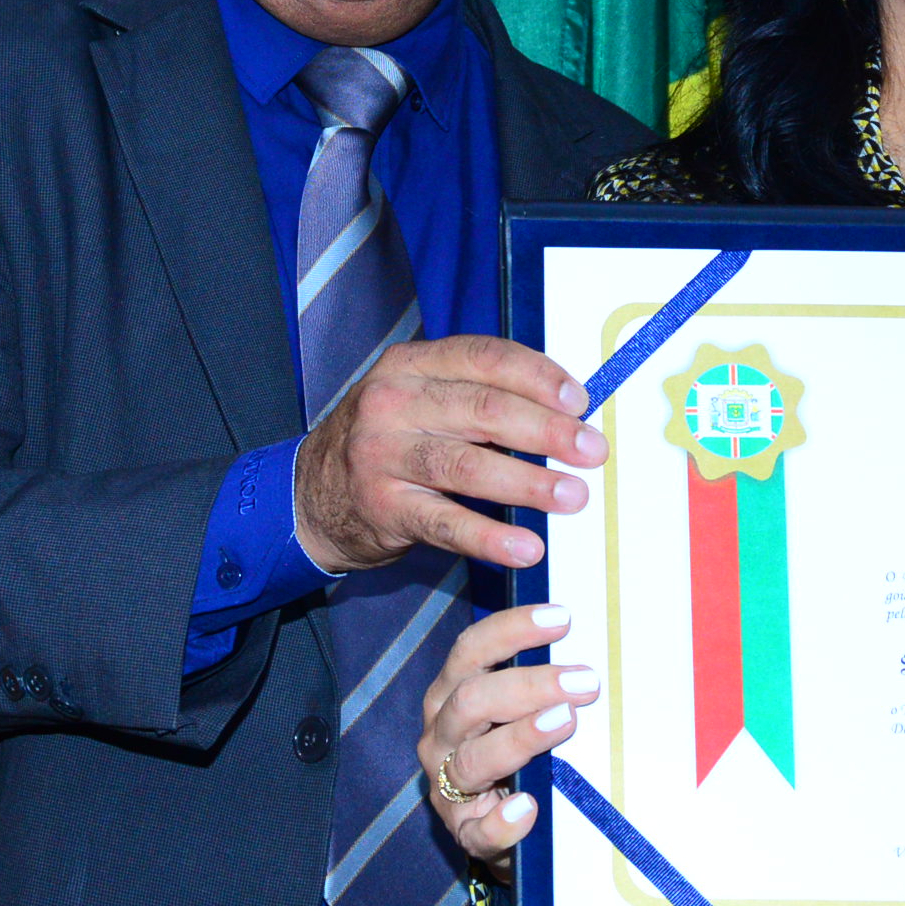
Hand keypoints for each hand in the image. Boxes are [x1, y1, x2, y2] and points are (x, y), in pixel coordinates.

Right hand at [293, 335, 607, 573]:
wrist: (311, 496)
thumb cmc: (390, 442)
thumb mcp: (420, 400)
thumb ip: (479, 395)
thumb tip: (567, 409)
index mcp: (409, 364)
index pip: (483, 357)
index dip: (538, 376)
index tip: (581, 401)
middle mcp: (391, 402)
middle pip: (483, 409)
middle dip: (547, 430)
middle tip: (593, 451)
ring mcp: (381, 455)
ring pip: (467, 465)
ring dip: (528, 482)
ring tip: (573, 497)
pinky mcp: (383, 508)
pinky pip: (445, 523)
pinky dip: (490, 538)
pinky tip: (526, 548)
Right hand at [416, 603, 597, 871]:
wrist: (502, 826)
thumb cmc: (517, 754)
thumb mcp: (518, 711)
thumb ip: (539, 686)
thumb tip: (588, 656)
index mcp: (451, 694)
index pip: (471, 651)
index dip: (512, 630)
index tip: (563, 619)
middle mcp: (442, 735)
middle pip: (472, 700)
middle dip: (530, 686)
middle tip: (585, 682)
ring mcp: (447, 787)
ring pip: (474, 760)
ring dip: (521, 738)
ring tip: (565, 722)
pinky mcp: (464, 833)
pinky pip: (479, 831)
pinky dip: (502, 822)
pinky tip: (528, 809)